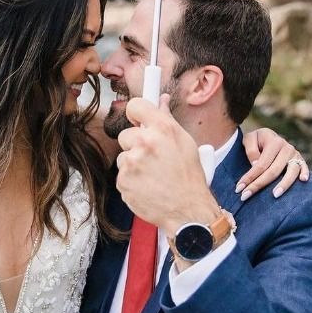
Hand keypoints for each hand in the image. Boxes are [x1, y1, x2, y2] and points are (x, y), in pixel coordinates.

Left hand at [116, 95, 220, 233]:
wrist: (188, 211)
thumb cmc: (189, 178)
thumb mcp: (185, 143)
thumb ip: (168, 120)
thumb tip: (161, 101)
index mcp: (163, 128)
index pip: (135, 105)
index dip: (136, 114)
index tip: (137, 120)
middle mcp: (145, 142)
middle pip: (125, 134)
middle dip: (135, 145)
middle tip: (152, 158)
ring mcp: (132, 162)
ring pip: (123, 156)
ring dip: (133, 165)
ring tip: (153, 176)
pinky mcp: (123, 180)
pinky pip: (122, 175)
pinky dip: (131, 181)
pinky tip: (147, 186)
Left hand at [239, 128, 308, 199]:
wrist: (268, 136)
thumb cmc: (257, 140)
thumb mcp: (249, 139)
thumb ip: (251, 150)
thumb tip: (256, 165)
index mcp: (273, 142)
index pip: (261, 164)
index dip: (250, 177)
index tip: (239, 189)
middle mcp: (286, 148)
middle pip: (274, 171)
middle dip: (259, 185)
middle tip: (245, 196)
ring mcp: (295, 154)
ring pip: (291, 171)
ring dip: (284, 184)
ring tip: (275, 195)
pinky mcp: (301, 159)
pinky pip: (304, 167)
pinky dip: (305, 173)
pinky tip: (303, 181)